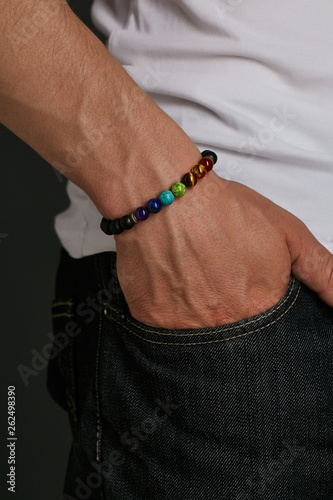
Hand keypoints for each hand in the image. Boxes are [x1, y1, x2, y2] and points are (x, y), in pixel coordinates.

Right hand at [114, 171, 332, 328]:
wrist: (165, 197)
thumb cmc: (220, 211)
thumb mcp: (287, 234)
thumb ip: (322, 272)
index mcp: (261, 308)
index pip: (272, 338)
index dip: (257, 312)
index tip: (247, 300)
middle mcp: (224, 324)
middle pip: (234, 338)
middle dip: (231, 316)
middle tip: (219, 287)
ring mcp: (185, 329)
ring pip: (199, 339)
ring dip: (201, 317)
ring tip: (198, 284)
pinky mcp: (152, 322)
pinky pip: (166, 333)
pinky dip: (172, 315)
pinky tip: (175, 288)